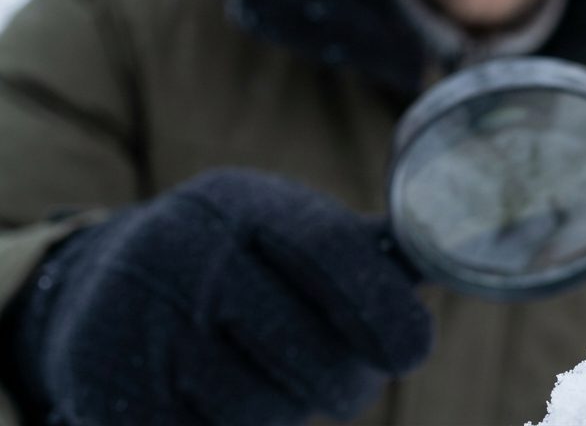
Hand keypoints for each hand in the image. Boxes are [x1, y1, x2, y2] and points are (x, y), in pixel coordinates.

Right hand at [5, 169, 431, 425]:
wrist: (99, 291)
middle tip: (342, 382)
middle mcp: (182, 252)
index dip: (384, 311)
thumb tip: (463, 251)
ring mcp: (138, 324)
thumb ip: (362, 251)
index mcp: (238, 203)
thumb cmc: (232, 262)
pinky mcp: (108, 391)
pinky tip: (219, 402)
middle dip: (344, 382)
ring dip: (285, 410)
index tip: (412, 351)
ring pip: (263, 410)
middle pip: (311, 353)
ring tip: (268, 380)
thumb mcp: (284, 230)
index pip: (333, 254)